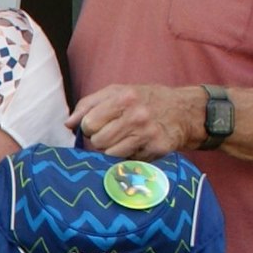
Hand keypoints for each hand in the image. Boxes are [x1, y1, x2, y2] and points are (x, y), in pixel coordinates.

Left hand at [68, 83, 201, 159]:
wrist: (183, 111)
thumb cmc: (144, 99)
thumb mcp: (117, 91)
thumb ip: (88, 104)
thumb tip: (68, 124)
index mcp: (123, 97)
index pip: (89, 123)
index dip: (90, 127)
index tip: (98, 125)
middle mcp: (136, 115)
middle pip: (98, 142)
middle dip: (100, 140)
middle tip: (113, 133)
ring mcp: (148, 134)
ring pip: (111, 155)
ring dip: (113, 150)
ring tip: (125, 139)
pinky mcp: (157, 149)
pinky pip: (129, 161)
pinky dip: (130, 157)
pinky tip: (138, 146)